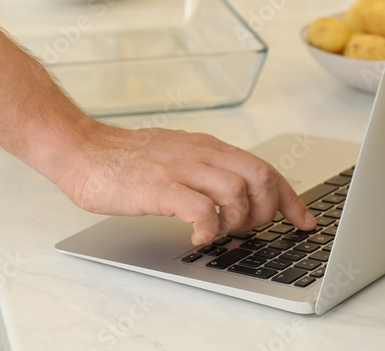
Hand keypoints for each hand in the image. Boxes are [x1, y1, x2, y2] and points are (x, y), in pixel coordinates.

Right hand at [54, 122, 315, 245]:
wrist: (82, 149)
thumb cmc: (123, 159)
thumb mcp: (176, 157)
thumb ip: (204, 171)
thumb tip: (234, 195)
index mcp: (207, 146)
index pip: (264, 168)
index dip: (290, 198)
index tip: (302, 220)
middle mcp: (201, 153)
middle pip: (261, 177)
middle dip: (268, 211)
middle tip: (249, 230)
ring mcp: (181, 168)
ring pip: (238, 192)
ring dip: (239, 221)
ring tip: (219, 233)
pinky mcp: (160, 187)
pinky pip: (202, 210)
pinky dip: (209, 229)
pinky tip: (197, 238)